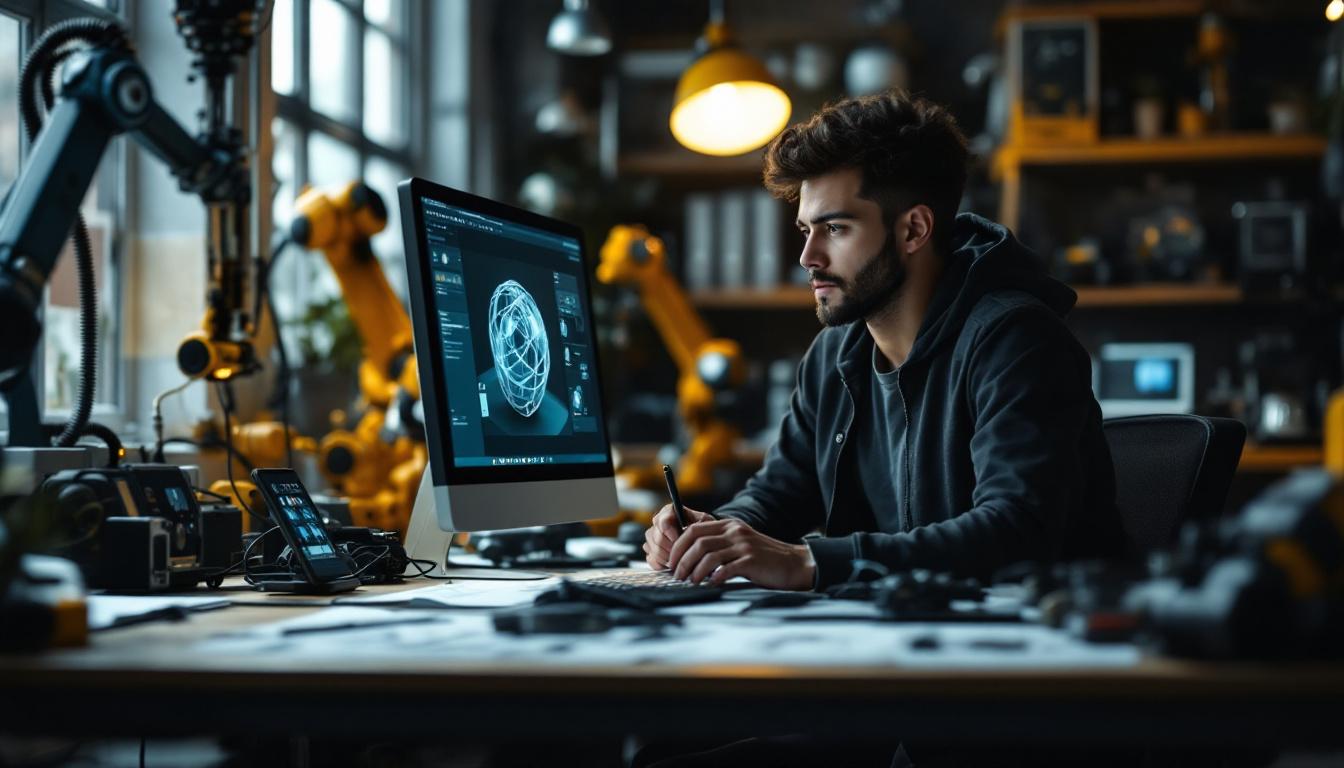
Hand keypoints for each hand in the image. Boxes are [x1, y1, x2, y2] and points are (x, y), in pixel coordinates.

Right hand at [644, 503, 714, 569]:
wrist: (702, 540)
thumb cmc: (704, 529)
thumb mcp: (704, 521)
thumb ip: (695, 522)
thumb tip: (686, 530)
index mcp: (669, 511)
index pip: (662, 521)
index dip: (670, 533)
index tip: (680, 540)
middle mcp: (657, 523)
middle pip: (657, 538)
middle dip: (671, 549)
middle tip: (683, 554)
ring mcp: (652, 537)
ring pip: (654, 550)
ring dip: (667, 558)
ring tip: (681, 561)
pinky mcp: (651, 551)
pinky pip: (651, 560)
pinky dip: (662, 565)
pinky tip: (673, 565)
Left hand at [667, 517, 815, 590]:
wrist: (794, 564)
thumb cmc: (764, 559)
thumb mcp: (740, 544)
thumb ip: (719, 545)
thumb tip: (690, 558)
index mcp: (729, 525)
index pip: (693, 530)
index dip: (678, 546)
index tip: (672, 561)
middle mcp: (734, 532)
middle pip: (697, 542)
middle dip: (682, 560)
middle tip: (677, 575)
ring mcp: (743, 545)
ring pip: (708, 555)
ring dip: (694, 570)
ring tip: (690, 582)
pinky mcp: (751, 560)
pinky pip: (725, 568)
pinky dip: (714, 577)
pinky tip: (711, 584)